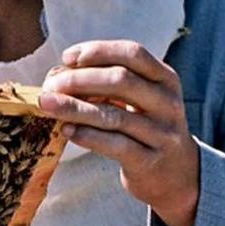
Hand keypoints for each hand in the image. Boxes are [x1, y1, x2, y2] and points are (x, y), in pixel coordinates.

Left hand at [39, 40, 200, 225]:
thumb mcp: (141, 99)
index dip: (98, 51)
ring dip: (75, 108)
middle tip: (51, 85)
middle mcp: (167, 103)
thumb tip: (59, 76)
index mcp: (165, 79)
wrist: (177, 174)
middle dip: (80, 79)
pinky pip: (115, 145)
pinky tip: (68, 131)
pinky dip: (88, 136)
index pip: (133, 53)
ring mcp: (161, 133)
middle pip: (121, 80)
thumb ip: (110, 84)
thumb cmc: (147, 128)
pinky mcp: (149, 160)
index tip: (68, 57)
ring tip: (47, 105)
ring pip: (114, 115)